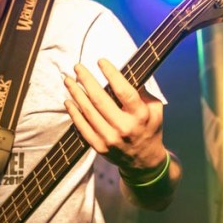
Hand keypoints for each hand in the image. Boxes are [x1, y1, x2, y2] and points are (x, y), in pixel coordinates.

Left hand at [64, 58, 165, 172]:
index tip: (101, 61)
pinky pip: (82, 127)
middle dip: (87, 81)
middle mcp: (124, 127)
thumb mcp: (155, 110)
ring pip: (88, 112)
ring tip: (68, 80)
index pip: (124, 91)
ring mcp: (110, 139)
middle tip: (77, 67)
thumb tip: (127, 73)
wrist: (144, 161)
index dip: (111, 75)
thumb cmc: (149, 129)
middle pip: (101, 100)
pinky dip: (74, 113)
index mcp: (140, 115)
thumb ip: (143, 92)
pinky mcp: (99, 147)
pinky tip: (68, 101)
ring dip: (76, 94)